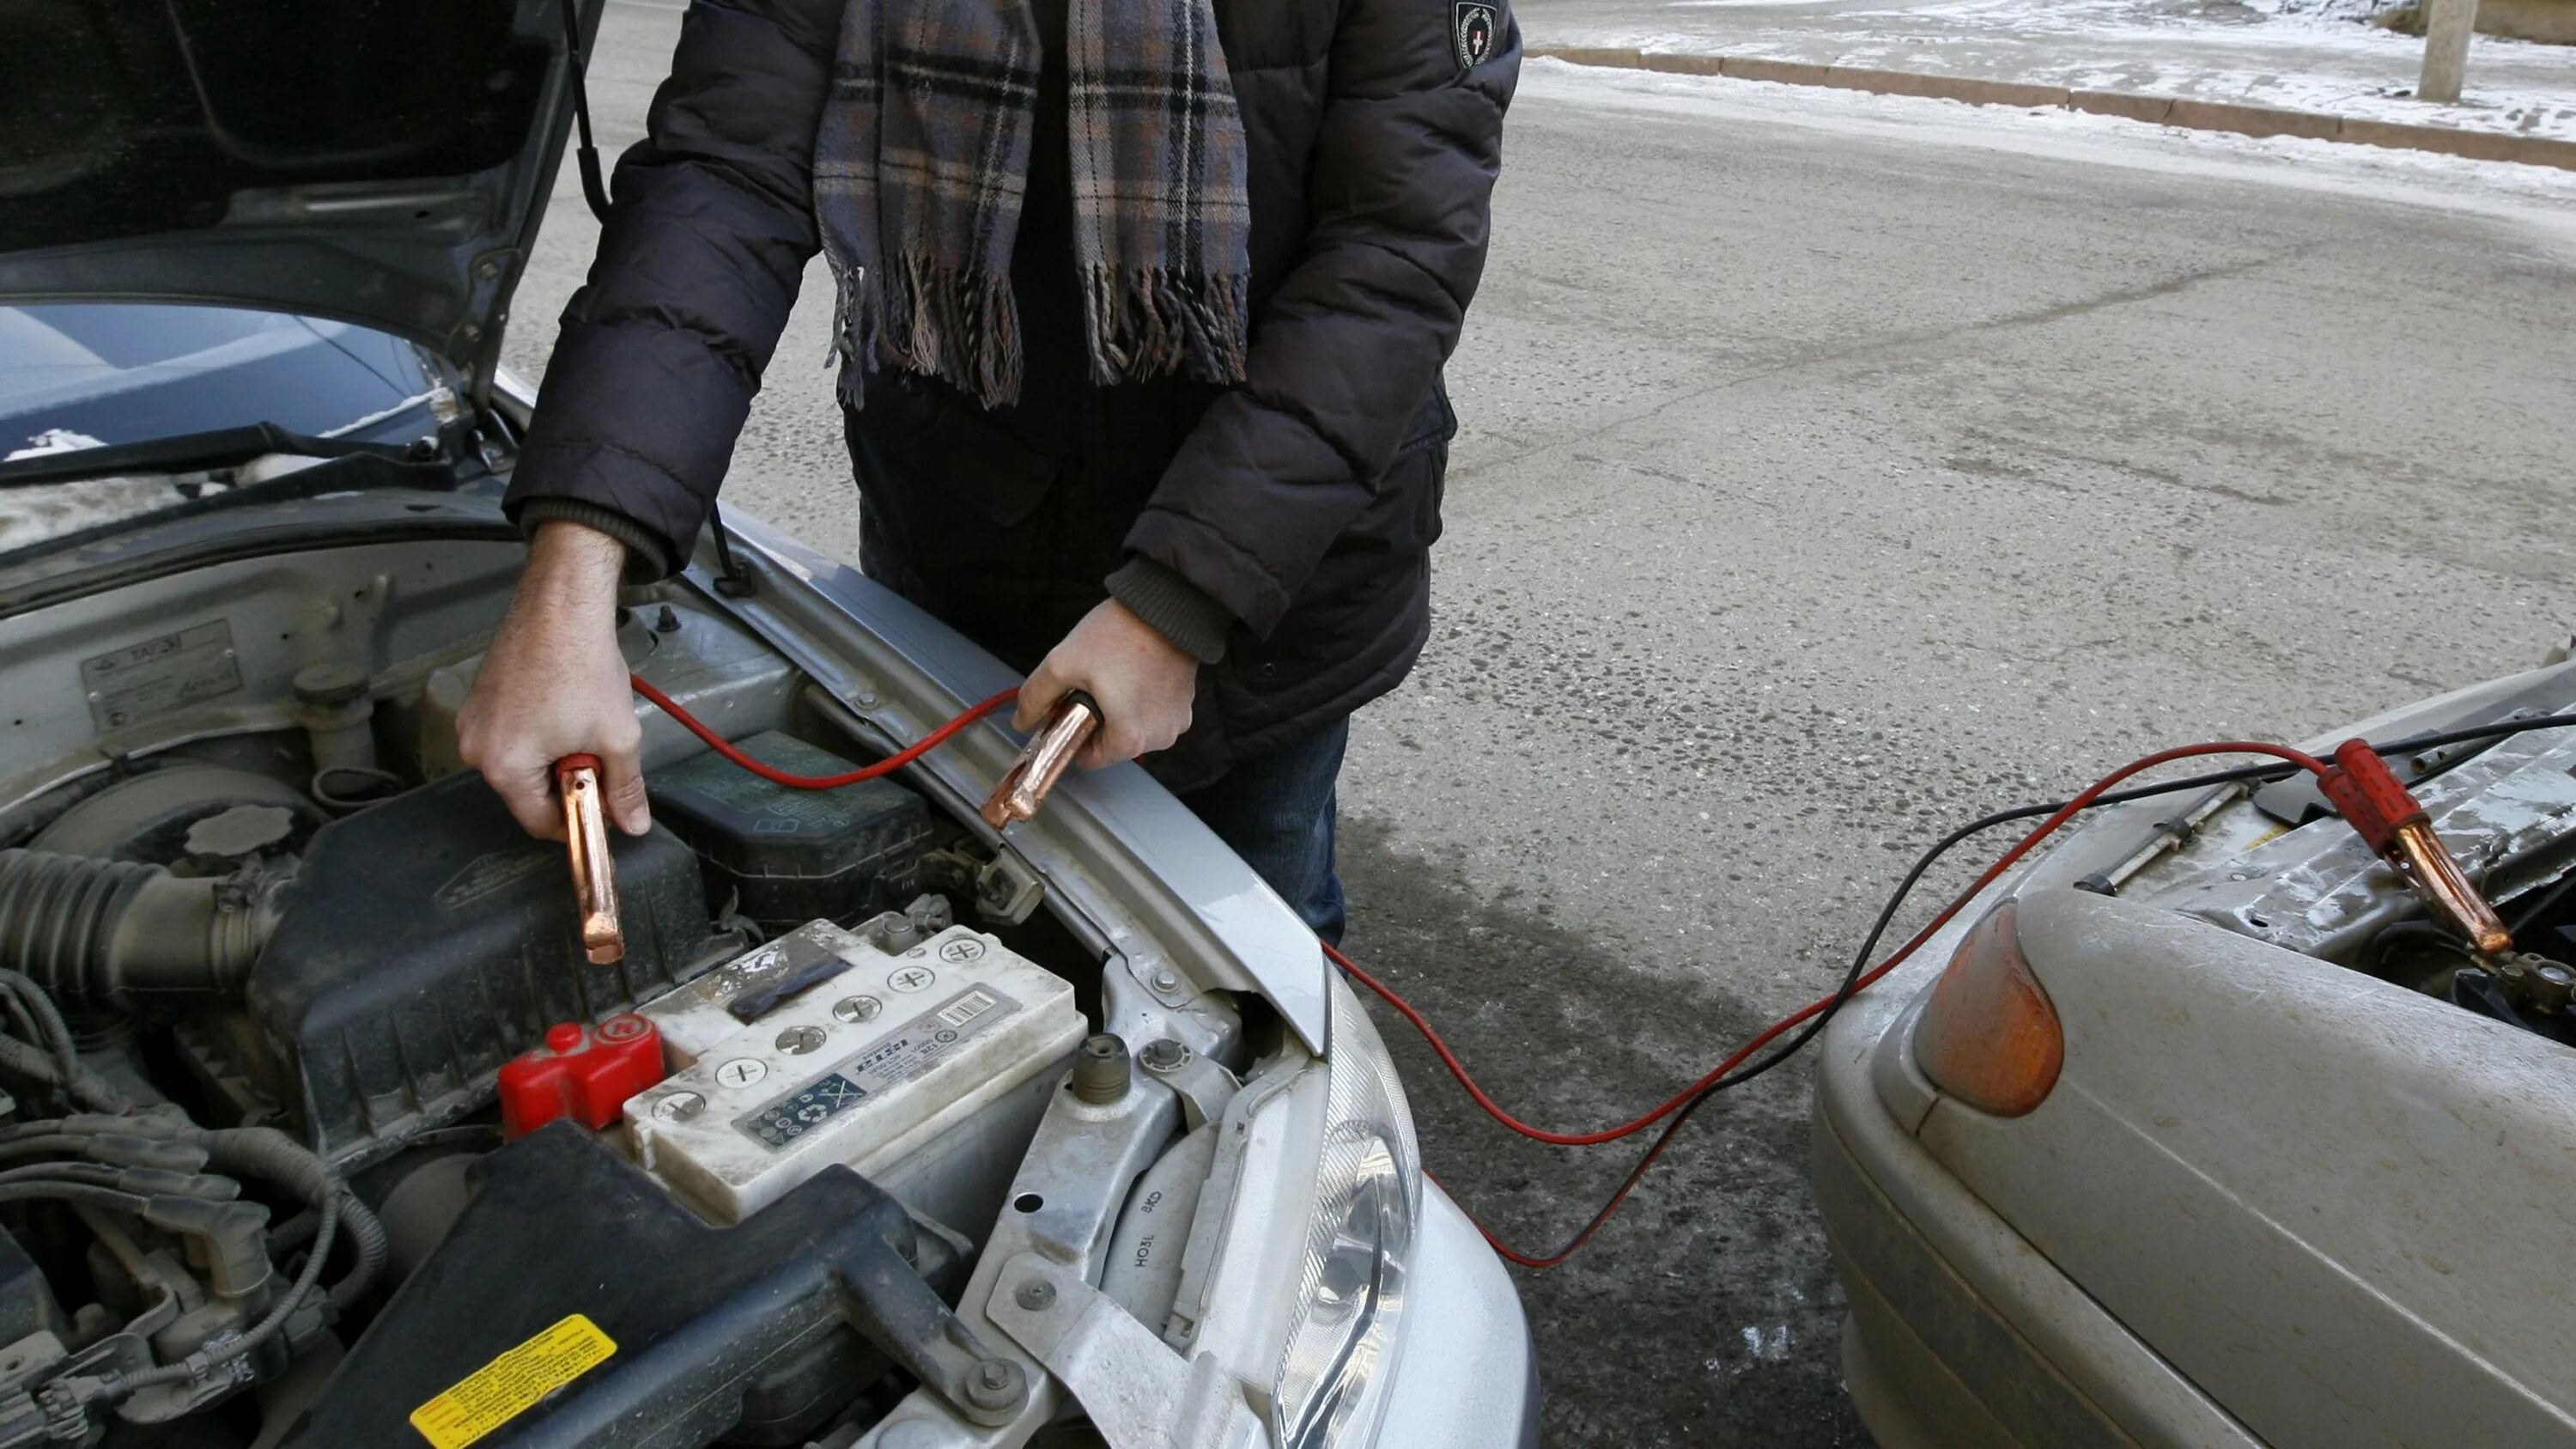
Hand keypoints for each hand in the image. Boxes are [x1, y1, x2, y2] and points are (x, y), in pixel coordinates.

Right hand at [457, 521, 650, 840]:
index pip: (540, 822)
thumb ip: (625, 789)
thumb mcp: (616, 738)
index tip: (606, 809)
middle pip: (527, 793)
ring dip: (556, 757)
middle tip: (601, 757)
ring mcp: (472, 721)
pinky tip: (565, 708)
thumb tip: (635, 826)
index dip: (579, 821)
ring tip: (584, 725)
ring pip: (520, 763)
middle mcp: (475, 749)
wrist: (561, 605)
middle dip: (568, 784)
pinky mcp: (479, 699)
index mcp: (502, 767)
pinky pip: (511, 735)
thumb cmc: (584, 669)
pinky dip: (540, 734)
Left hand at [1015, 599, 1197, 767]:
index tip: (1070, 709)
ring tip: (1116, 674)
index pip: (1090, 758)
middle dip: (1097, 719)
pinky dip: (1141, 699)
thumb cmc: (1121, 633)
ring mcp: (1177, 721)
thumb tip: (1022, 721)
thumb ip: (1036, 697)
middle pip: (1113, 743)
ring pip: (1134, 727)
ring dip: (1121, 709)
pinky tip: (1134, 671)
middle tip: (1092, 684)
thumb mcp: (1063, 663)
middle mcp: (1158, 737)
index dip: (1072, 734)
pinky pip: (1154, 712)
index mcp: (1130, 739)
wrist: (1165, 604)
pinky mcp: (1187, 703)